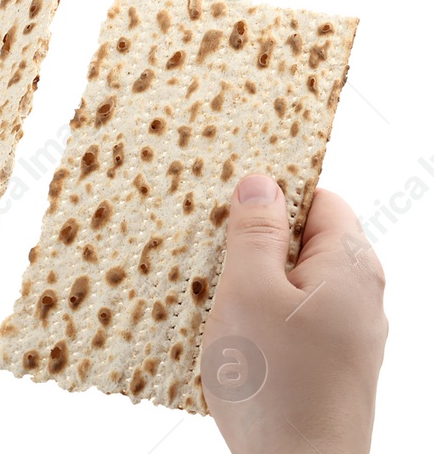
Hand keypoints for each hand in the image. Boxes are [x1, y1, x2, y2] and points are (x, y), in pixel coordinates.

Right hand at [203, 175, 386, 452]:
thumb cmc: (275, 383)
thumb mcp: (248, 292)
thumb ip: (254, 235)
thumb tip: (261, 182)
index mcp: (350, 266)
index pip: (320, 200)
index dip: (273, 195)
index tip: (226, 204)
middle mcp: (361, 297)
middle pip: (307, 245)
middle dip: (255, 244)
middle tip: (204, 252)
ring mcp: (349, 337)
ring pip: (296, 288)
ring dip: (253, 287)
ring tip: (205, 299)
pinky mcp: (331, 369)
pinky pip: (295, 325)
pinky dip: (262, 322)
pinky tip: (228, 340)